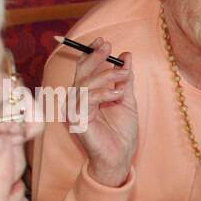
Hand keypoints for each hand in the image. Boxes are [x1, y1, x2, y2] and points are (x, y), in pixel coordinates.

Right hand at [68, 36, 137, 187]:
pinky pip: (86, 101)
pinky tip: (117, 93)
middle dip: (94, 58)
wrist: (119, 158)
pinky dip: (102, 94)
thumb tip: (126, 56)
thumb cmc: (121, 133)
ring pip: (84, 85)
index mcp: (85, 95)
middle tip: (107, 47)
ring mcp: (74, 111)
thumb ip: (124, 79)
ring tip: (123, 76)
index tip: (103, 41)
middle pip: (81, 73)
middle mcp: (76, 101)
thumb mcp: (126, 101)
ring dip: (105, 76)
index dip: (92, 54)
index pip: (85, 69)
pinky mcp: (76, 121)